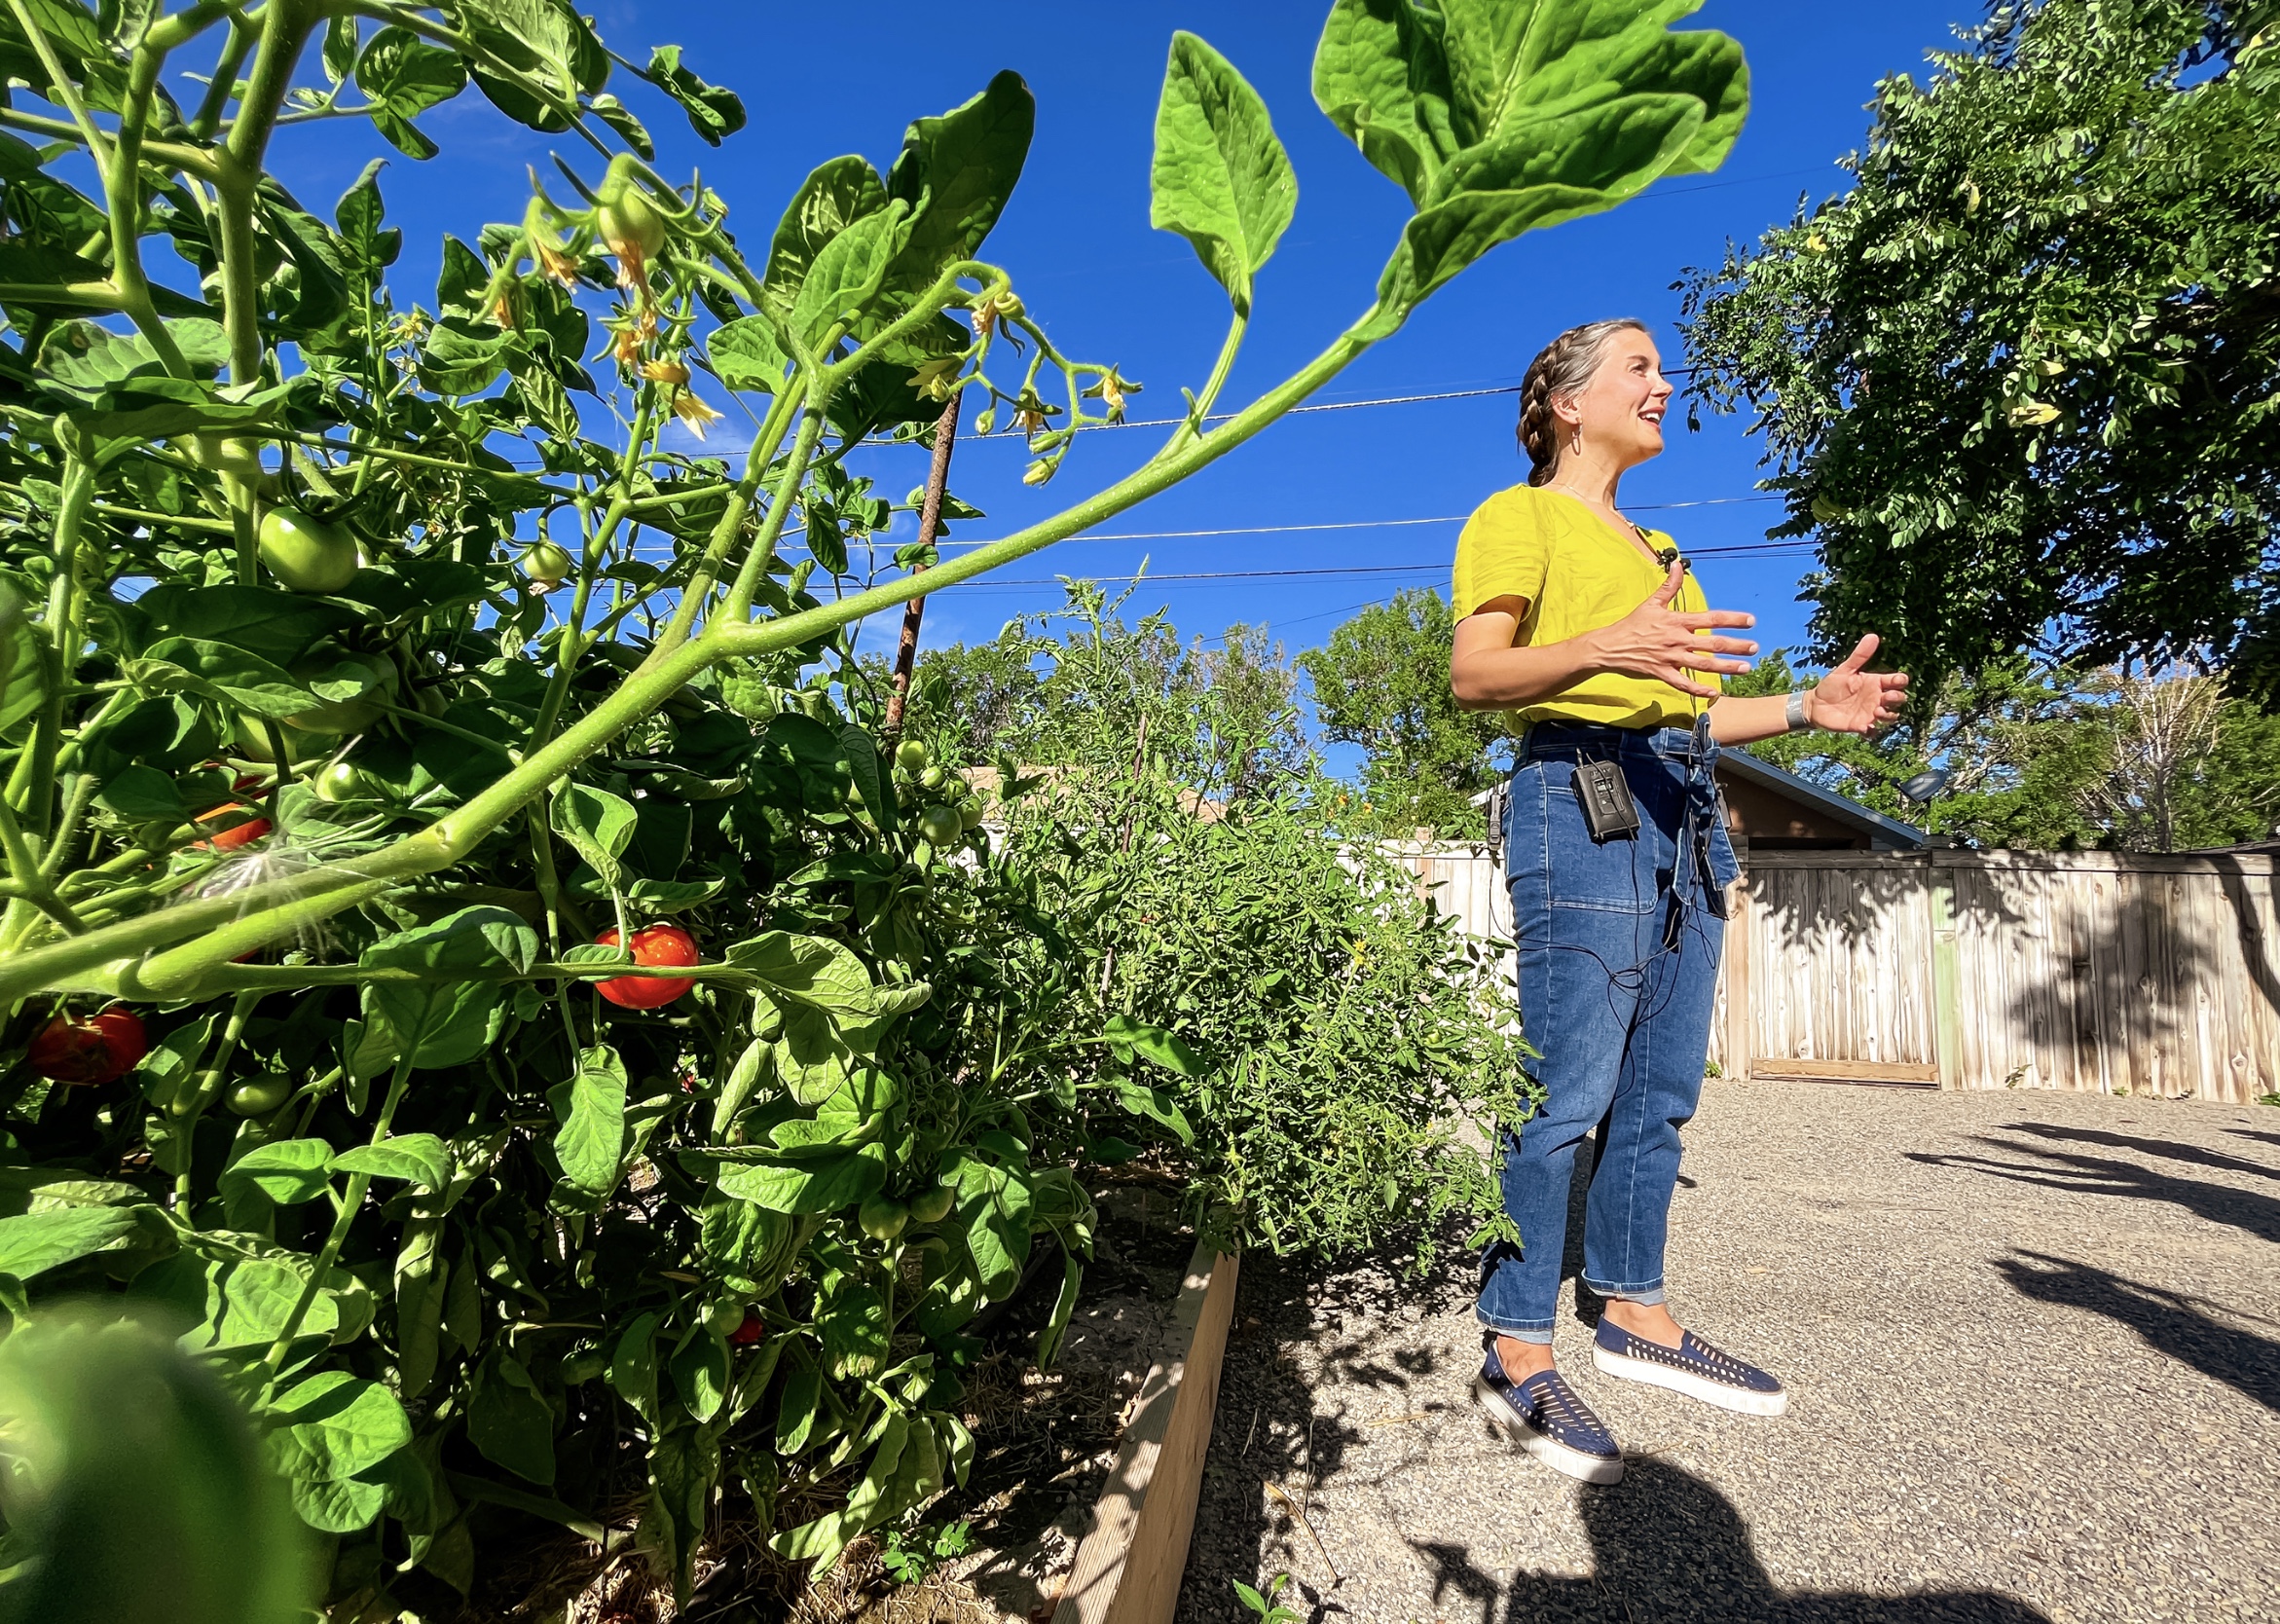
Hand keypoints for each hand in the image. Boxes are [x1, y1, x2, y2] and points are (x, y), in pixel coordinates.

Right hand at [1586, 558, 1759, 698]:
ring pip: (1703, 665)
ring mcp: (1670, 658)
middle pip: (1713, 643)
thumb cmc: (1632, 624)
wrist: (1609, 646)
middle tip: (1755, 647)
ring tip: (1745, 668)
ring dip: (1726, 667)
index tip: (1751, 621)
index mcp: (1677, 621)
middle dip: (1736, 645)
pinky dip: (1698, 689)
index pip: (1711, 618)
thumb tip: (1678, 565)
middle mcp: (1676, 640)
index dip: (1732, 619)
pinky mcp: (1661, 673)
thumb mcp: (1651, 603)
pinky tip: (1714, 691)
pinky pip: (1683, 684)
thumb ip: (1669, 586)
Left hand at [1806, 635, 1909, 732]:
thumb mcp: (1844, 669)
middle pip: (1897, 699)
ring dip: (1887, 715)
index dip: (1900, 681)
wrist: (1815, 704)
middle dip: (1897, 698)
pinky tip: (1866, 728)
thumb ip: (1859, 656)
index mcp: (1875, 683)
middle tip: (1887, 697)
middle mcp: (1877, 698)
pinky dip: (1872, 731)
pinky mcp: (1860, 726)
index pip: (1896, 682)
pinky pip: (1872, 732)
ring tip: (1877, 712)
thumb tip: (1873, 635)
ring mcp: (1870, 713)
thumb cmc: (1832, 685)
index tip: (1898, 680)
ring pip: (1890, 716)